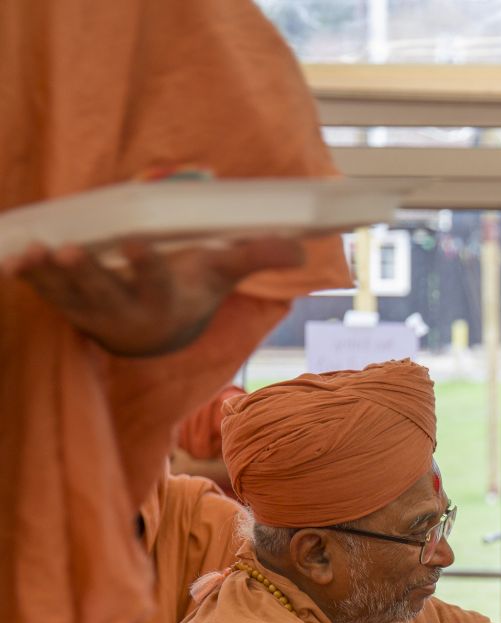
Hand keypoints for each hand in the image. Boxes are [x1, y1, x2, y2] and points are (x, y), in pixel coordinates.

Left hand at [2, 236, 305, 357]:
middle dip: (87, 274)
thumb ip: (256, 257)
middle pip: (105, 294)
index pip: (157, 285)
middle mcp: (127, 313)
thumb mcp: (221, 275)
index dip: (146, 266)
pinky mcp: (66, 305)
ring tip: (36, 252)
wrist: (155, 331)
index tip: (136, 243)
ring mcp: (92, 312)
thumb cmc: (190, 289)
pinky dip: (29, 276)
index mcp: (167, 303)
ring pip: (68, 296)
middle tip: (70, 252)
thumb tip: (301, 249)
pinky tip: (16, 257)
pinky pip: (44, 292)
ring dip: (50, 276)